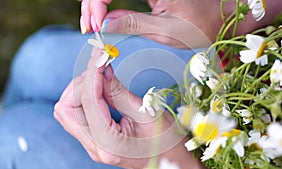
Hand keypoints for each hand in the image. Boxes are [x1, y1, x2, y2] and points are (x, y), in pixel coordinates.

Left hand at [54, 48, 203, 168]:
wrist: (170, 161)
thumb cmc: (165, 140)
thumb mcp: (146, 112)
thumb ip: (118, 92)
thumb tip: (101, 69)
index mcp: (108, 143)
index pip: (88, 101)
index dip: (92, 73)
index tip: (100, 54)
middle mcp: (94, 147)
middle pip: (66, 108)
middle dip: (81, 82)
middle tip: (101, 67)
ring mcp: (92, 145)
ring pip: (67, 111)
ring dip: (81, 89)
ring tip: (102, 76)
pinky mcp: (94, 140)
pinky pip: (77, 115)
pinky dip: (85, 96)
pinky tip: (100, 87)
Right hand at [81, 0, 219, 47]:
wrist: (218, 17)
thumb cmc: (200, 25)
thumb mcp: (167, 31)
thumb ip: (134, 24)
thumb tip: (104, 25)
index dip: (96, 3)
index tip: (96, 27)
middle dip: (92, 3)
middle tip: (90, 28)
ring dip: (96, 3)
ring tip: (94, 26)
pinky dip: (106, 2)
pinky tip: (103, 17)